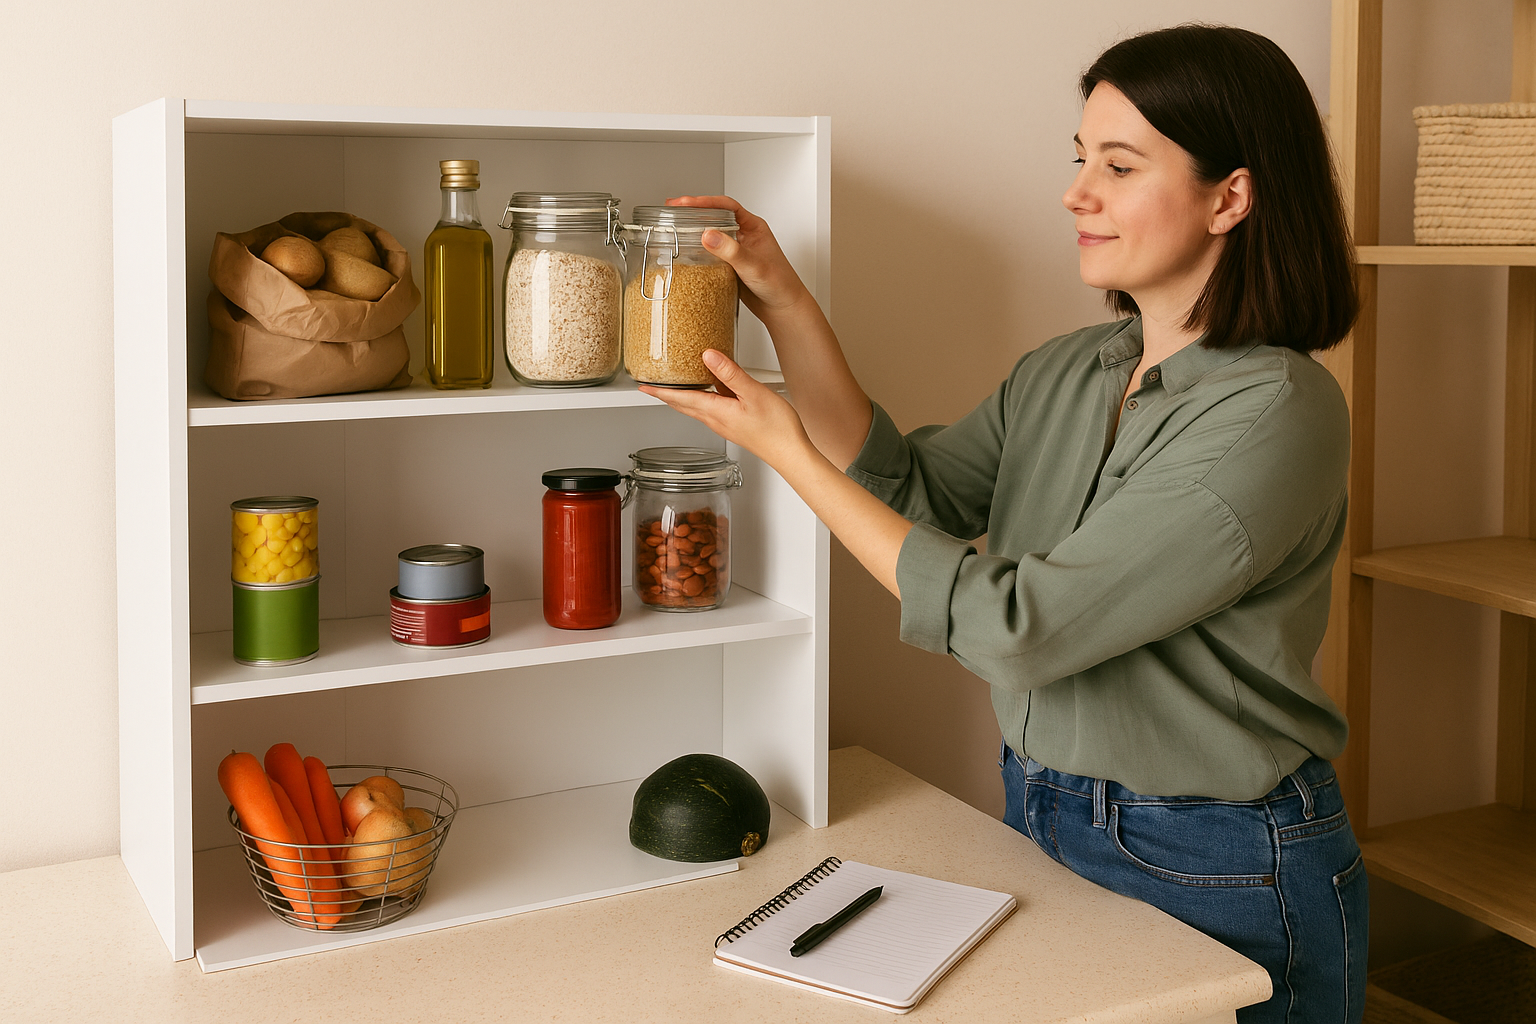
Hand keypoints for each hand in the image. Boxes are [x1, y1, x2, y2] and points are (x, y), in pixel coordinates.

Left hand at [638, 350, 813, 470]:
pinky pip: (710, 410)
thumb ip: (730, 373)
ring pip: (696, 408)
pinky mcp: (734, 425)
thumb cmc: (776, 428)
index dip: (660, 391)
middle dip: (665, 395)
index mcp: (716, 411)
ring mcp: (725, 424)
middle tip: (650, 386)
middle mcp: (716, 420)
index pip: (680, 398)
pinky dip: (701, 399)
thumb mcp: (753, 393)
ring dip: (681, 398)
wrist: (790, 452)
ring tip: (673, 386)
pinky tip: (709, 392)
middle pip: (683, 405)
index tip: (643, 386)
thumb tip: (708, 355)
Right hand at [665, 195, 813, 322]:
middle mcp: (744, 236)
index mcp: (753, 227)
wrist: (783, 309)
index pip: (726, 206)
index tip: (684, 203)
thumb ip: (732, 251)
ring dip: (693, 230)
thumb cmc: (780, 285)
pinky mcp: (728, 266)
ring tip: (673, 227)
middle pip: (715, 216)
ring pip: (710, 234)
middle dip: (693, 211)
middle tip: (671, 210)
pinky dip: (696, 250)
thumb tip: (708, 235)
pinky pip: (709, 253)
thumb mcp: (754, 266)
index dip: (704, 201)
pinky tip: (685, 253)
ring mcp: (735, 250)